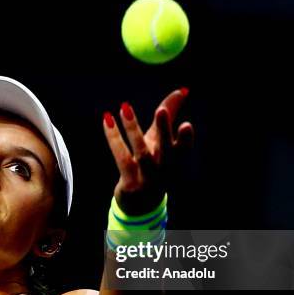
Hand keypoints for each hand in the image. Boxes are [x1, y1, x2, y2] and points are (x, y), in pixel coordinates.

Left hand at [102, 88, 193, 214]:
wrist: (141, 204)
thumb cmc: (154, 164)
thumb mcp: (161, 140)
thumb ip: (171, 113)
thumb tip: (182, 89)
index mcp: (175, 160)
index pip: (183, 149)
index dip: (186, 139)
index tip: (186, 125)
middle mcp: (164, 170)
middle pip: (166, 151)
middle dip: (164, 130)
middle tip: (161, 110)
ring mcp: (147, 179)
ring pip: (141, 153)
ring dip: (133, 130)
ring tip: (125, 107)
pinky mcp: (130, 183)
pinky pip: (121, 157)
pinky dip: (114, 138)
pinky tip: (107, 120)